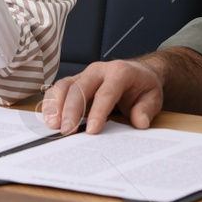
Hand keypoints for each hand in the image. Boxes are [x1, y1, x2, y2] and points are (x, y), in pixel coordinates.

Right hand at [41, 59, 162, 134]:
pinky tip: (49, 118)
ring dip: (56, 106)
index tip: (92, 130)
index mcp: (119, 72)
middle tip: (66, 131)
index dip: (98, 112)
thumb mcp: (153, 98)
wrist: (137, 73)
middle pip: (80, 88)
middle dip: (71, 110)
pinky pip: (58, 89)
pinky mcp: (74, 82)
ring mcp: (83, 74)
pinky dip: (51, 103)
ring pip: (64, 86)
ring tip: (53, 125)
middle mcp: (98, 70)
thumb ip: (146, 110)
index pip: (106, 92)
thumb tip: (140, 122)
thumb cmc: (142, 87)